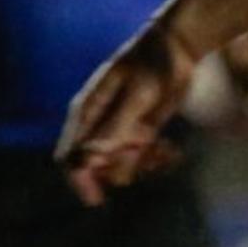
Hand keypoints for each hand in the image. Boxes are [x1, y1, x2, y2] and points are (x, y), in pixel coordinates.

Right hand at [57, 21, 201, 204]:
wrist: (177, 47)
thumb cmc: (153, 65)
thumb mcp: (138, 95)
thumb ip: (115, 126)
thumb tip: (90, 157)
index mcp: (87, 113)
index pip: (69, 157)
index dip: (78, 180)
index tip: (96, 199)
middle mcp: (99, 125)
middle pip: (96, 167)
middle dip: (119, 170)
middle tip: (147, 154)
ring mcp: (120, 129)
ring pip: (121, 165)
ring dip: (141, 166)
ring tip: (165, 151)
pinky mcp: (141, 131)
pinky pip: (141, 158)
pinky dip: (154, 160)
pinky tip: (172, 152)